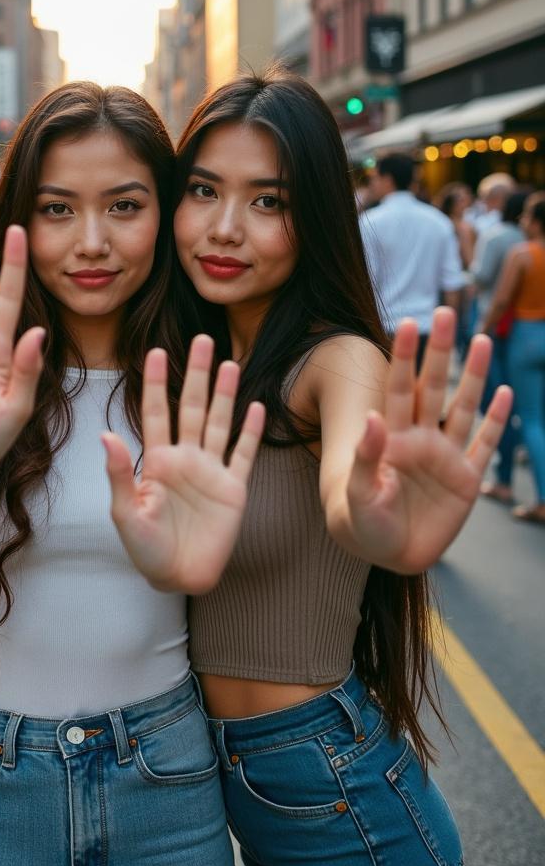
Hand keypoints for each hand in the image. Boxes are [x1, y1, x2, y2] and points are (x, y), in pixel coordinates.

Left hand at [104, 335, 264, 593]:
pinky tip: (257, 407)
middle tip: (202, 339)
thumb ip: (120, 473)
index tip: (156, 351)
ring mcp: (211, 471)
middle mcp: (185, 457)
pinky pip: (244, 454)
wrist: (178, 576)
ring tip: (230, 362)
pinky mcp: (233, 489)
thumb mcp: (125, 512)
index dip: (155, 382)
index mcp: (157, 460)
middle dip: (196, 374)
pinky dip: (251, 432)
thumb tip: (105, 434)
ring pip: (219, 422)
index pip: (155, 411)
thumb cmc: (145, 548)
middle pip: (191, 406)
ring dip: (225, 394)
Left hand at [344, 307, 511, 572]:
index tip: (406, 322)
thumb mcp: (359, 491)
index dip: (403, 356)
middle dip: (440, 351)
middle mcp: (420, 437)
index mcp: (391, 435)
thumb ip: (367, 456)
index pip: (398, 387)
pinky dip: (496, 421)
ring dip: (474, 375)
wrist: (385, 554)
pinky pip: (484, 445)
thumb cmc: (361, 520)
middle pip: (434, 386)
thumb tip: (372, 418)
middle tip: (446, 311)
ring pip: (463, 407)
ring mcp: (445, 456)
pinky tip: (505, 392)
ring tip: (482, 339)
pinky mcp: (466, 481)